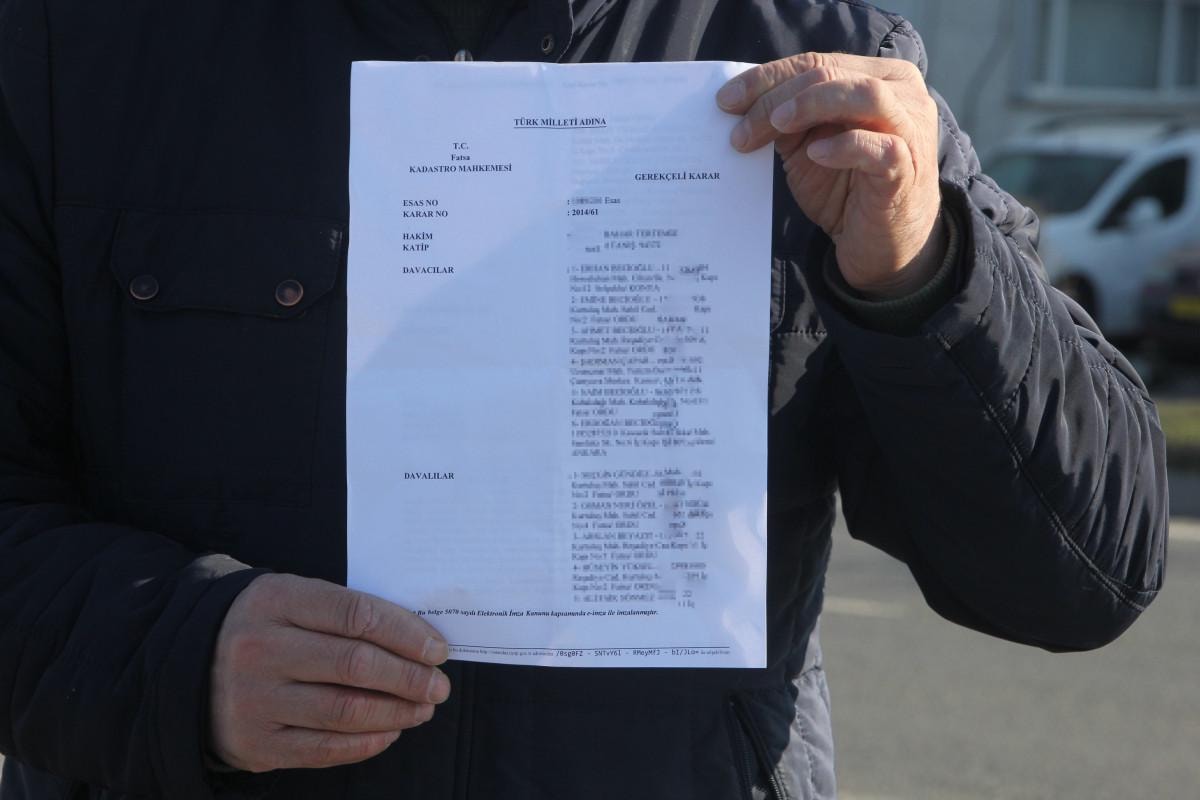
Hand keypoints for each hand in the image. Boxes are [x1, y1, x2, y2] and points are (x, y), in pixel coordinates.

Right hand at [209, 574, 450, 771]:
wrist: (191, 667)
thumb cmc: (268, 627)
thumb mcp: (295, 600)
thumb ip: (347, 614)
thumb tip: (420, 642)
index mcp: (276, 599)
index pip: (357, 614)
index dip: (406, 633)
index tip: (437, 649)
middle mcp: (260, 648)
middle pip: (355, 664)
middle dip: (409, 677)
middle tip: (438, 685)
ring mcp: (255, 698)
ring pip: (345, 710)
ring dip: (396, 711)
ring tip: (422, 708)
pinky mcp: (256, 742)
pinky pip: (325, 749)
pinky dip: (367, 742)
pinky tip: (391, 730)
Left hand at [717, 52, 945, 298]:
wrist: (878, 243)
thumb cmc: (846, 189)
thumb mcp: (808, 146)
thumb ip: (787, 120)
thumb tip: (740, 104)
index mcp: (878, 77)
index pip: (816, 62)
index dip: (767, 77)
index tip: (726, 101)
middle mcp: (901, 94)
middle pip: (831, 74)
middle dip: (777, 97)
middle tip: (739, 126)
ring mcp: (909, 129)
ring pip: (863, 95)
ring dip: (812, 104)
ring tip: (777, 125)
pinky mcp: (907, 169)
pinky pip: (880, 147)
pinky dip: (844, 146)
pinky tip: (815, 154)